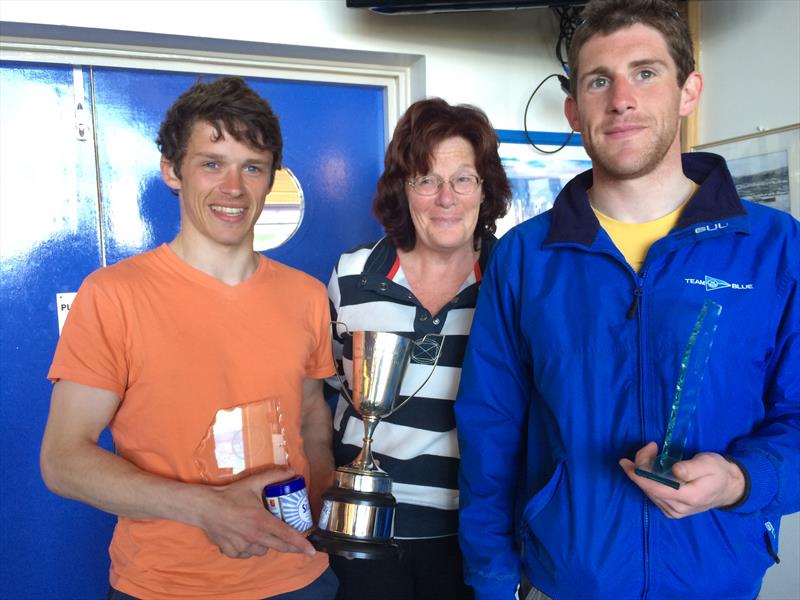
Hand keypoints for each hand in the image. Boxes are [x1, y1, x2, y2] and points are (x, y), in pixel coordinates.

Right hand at [195, 468, 316, 558]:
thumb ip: (273, 475)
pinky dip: (249, 549)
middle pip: (279, 547)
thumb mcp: (253, 482)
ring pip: (262, 551)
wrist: (204, 507)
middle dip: (291, 547)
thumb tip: (292, 471)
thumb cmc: (230, 495)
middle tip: (298, 546)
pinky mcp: (232, 552)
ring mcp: (242, 546)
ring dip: (267, 544)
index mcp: (262, 521)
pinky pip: (247, 555)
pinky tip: (246, 538)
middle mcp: (254, 537)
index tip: (312, 551)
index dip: (301, 544)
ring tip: (263, 533)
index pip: (287, 535)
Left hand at [619, 441, 745, 518]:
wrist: (728, 488)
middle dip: (642, 465)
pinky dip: (648, 478)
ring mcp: (673, 511)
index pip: (656, 489)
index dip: (638, 476)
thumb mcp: (708, 464)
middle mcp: (678, 509)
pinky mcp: (670, 510)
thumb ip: (692, 468)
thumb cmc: (717, 472)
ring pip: (648, 490)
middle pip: (649, 488)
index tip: (626, 463)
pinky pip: (652, 493)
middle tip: (650, 447)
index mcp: (689, 497)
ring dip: (644, 470)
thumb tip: (675, 470)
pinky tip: (652, 466)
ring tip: (652, 452)